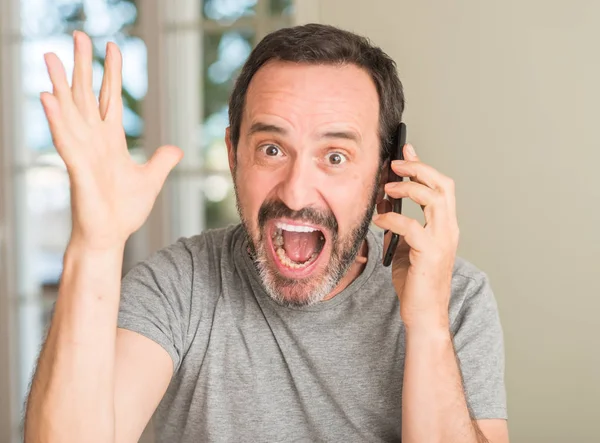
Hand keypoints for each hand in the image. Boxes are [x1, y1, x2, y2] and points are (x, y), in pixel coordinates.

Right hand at [40, 31, 182, 248]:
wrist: (110, 236)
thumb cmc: (124, 211)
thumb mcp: (150, 180)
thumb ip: (161, 162)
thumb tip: (176, 148)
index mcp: (111, 141)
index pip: (110, 99)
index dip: (111, 73)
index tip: (113, 47)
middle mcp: (94, 140)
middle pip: (86, 95)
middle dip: (83, 66)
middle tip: (79, 36)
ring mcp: (83, 152)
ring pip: (70, 110)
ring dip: (60, 83)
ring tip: (50, 55)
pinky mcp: (77, 168)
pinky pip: (64, 139)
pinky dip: (56, 118)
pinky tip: (48, 96)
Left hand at [373, 144, 458, 329]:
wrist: (424, 313)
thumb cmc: (416, 282)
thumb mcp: (406, 247)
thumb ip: (399, 225)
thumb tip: (383, 206)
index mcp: (445, 225)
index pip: (440, 186)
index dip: (423, 165)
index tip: (406, 150)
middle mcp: (448, 229)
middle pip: (442, 185)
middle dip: (419, 168)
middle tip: (396, 163)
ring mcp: (442, 240)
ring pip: (433, 199)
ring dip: (408, 188)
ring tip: (387, 187)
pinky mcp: (430, 254)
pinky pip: (412, 227)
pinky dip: (393, 219)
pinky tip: (378, 221)